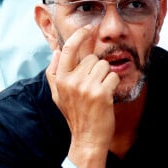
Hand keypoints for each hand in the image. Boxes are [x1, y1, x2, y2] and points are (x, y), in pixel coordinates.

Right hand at [47, 26, 118, 150]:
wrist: (87, 139)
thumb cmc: (75, 116)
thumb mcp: (58, 95)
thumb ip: (54, 73)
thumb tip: (56, 51)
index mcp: (60, 79)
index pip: (68, 49)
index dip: (79, 36)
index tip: (88, 28)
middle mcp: (71, 81)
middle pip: (91, 58)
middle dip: (96, 69)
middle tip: (93, 87)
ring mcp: (86, 87)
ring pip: (103, 66)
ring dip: (105, 76)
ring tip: (99, 92)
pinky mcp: (101, 93)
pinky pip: (113, 76)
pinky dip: (113, 84)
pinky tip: (107, 96)